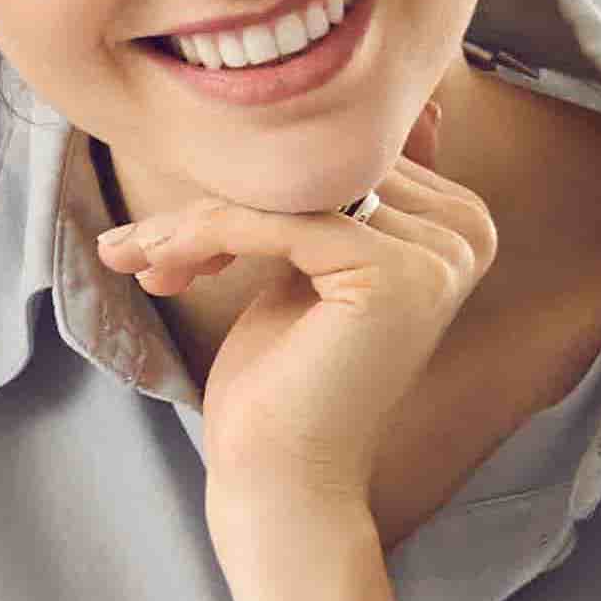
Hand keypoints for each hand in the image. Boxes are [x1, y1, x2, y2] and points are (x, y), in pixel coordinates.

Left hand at [94, 112, 497, 526]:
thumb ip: (327, 196)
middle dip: (215, 200)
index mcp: (456, 221)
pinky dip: (203, 236)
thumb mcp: (306, 267)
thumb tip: (304, 121)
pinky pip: (278, 223)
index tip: (170, 230)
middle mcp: (465, 231)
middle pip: (313, 169)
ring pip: (287, 192)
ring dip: (194, 221)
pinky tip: (156, 269)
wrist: (281, 479)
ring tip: (135, 256)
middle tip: (140, 246)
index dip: (245, 184)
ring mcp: (438, 254)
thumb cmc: (285, 381)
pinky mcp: (396, 274)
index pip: (335, 157)